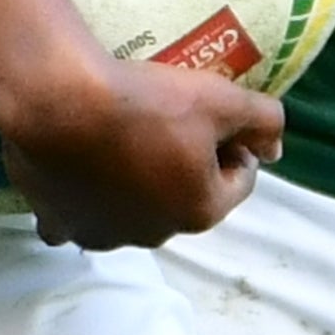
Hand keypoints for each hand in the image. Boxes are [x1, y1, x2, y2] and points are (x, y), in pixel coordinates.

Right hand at [0, 51, 284, 249]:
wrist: (58, 101)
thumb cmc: (147, 102)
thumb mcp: (222, 98)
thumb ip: (264, 121)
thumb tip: (276, 148)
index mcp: (199, 211)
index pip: (238, 180)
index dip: (234, 143)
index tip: (214, 113)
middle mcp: (153, 235)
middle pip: (184, 197)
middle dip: (185, 166)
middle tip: (169, 119)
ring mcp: (101, 234)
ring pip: (132, 211)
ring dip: (137, 185)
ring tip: (123, 138)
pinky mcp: (58, 222)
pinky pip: (78, 216)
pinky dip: (83, 199)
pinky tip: (79, 170)